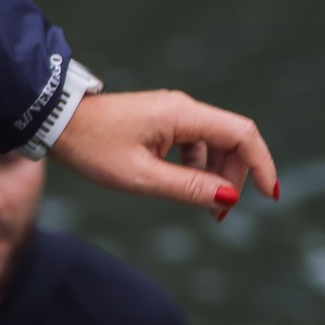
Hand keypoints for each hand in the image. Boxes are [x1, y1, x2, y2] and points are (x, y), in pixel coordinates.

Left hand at [54, 90, 277, 217]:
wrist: (55, 121)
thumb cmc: (92, 147)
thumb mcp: (140, 176)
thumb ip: (186, 187)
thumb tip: (228, 198)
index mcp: (182, 115)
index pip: (241, 134)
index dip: (261, 164)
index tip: (269, 195)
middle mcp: (183, 109)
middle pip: (231, 141)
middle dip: (233, 178)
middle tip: (217, 215)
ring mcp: (173, 113)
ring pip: (212, 145)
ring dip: (214, 176)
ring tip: (203, 209)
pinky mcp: (161, 121)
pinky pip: (193, 144)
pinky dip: (196, 168)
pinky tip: (182, 188)